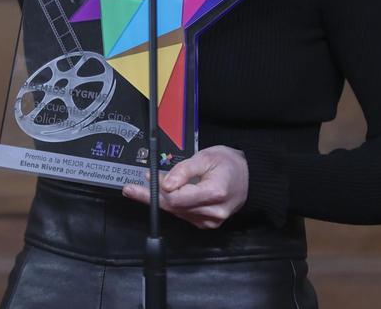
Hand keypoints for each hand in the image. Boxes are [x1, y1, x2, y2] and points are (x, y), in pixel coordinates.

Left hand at [121, 145, 248, 229]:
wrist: (249, 177)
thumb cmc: (230, 164)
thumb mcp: (206, 157)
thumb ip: (184, 170)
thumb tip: (164, 183)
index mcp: (215, 193)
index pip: (177, 198)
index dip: (159, 189)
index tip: (146, 178)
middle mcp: (213, 211)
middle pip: (174, 207)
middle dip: (151, 197)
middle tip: (131, 189)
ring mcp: (211, 220)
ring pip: (177, 212)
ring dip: (160, 199)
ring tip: (146, 186)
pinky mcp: (207, 223)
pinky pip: (184, 214)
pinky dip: (173, 204)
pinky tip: (165, 194)